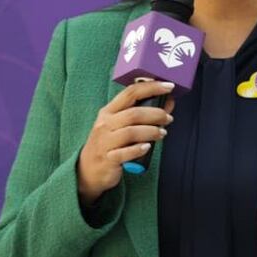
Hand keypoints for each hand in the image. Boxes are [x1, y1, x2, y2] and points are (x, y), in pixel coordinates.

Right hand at [77, 80, 174, 203]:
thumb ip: (142, 115)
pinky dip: (139, 149)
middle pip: (133, 114)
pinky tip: (147, 147)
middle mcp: (105, 124)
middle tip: (168, 118)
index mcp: (108, 112)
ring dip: (151, 131)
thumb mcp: (120, 126)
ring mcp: (105, 142)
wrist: (88, 170)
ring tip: (162, 133)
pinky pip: (125, 153)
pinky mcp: (108, 159)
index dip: (151, 88)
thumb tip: (168, 103)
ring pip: (131, 132)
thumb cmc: (108, 144)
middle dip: (156, 114)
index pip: (130, 93)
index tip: (168, 87)